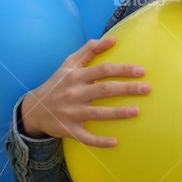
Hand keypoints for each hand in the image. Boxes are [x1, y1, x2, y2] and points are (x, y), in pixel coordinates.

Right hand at [21, 36, 150, 148]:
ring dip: (118, 113)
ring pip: (98, 113)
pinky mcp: (69, 130)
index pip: (103, 70)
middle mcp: (74, 94)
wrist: (34, 109)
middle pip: (105, 90)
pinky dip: (99, 141)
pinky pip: (86, 137)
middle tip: (147, 88)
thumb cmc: (57, 84)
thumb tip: (111, 39)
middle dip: (127, 89)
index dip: (123, 69)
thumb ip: (89, 50)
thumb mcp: (68, 64)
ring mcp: (72, 113)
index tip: (141, 71)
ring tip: (137, 111)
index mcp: (76, 76)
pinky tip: (115, 142)